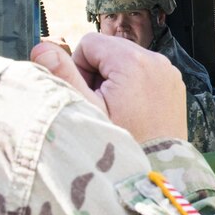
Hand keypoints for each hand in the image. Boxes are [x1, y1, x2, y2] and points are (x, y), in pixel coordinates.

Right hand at [31, 33, 186, 143]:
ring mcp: (168, 71)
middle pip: (110, 49)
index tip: (88, 96)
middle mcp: (155, 59)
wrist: (153, 171)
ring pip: (126, 60)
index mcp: (132, 60)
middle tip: (101, 105)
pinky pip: (145, 72)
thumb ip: (62, 75)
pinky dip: (134, 85)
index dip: (80, 69)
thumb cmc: (119, 141)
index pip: (89, 43)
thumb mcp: (85, 108)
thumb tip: (41, 47)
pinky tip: (132, 110)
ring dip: (115, 79)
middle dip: (98, 73)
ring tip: (117, 110)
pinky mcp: (174, 83)